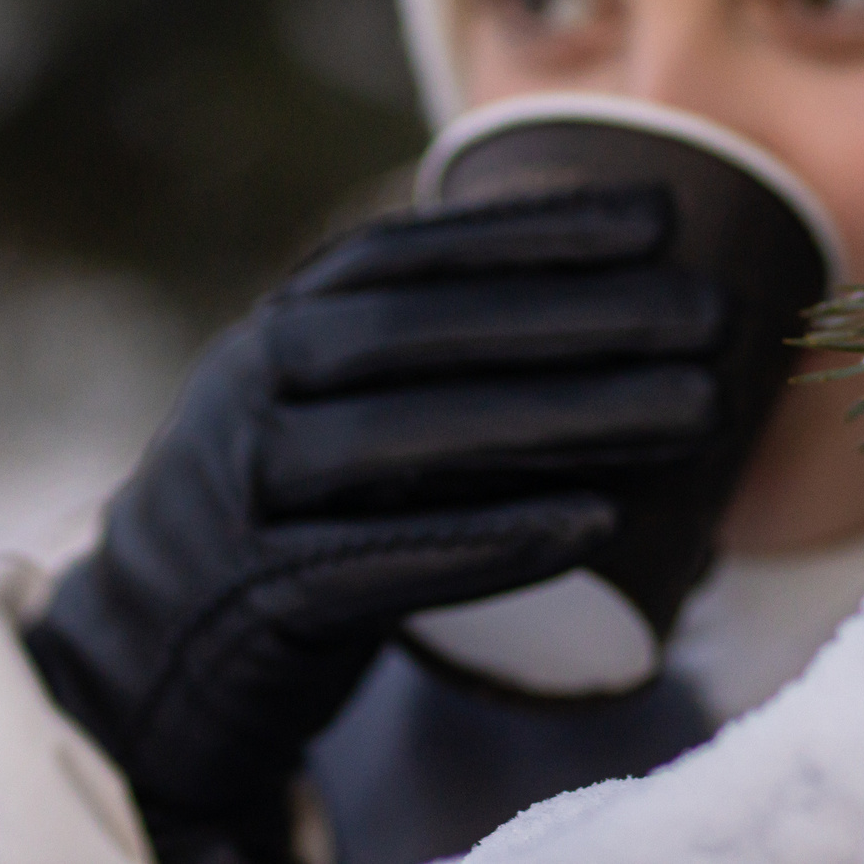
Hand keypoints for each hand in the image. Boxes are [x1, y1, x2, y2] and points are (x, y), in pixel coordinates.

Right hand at [22, 187, 727, 863]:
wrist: (151, 646)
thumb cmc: (297, 504)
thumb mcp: (339, 398)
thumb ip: (437, 346)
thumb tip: (620, 291)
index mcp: (287, 320)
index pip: (414, 251)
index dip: (533, 228)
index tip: (661, 219)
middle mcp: (255, 383)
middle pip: (421, 332)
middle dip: (575, 314)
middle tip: (713, 315)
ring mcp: (244, 488)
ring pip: (408, 439)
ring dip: (560, 417)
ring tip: (694, 410)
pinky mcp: (258, 593)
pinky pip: (381, 562)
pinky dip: (490, 542)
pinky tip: (597, 526)